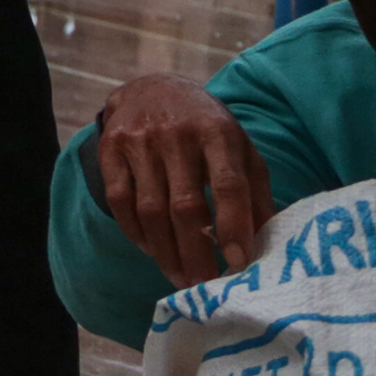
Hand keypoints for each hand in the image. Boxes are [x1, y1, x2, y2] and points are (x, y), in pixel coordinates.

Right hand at [94, 76, 270, 285]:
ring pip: (150, 210)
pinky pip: (119, 200)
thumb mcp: (241, 150)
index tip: (238, 263)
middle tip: (203, 287)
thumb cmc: (208, 130)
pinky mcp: (110, 147)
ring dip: (165, 252)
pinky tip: (151, 248)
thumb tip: (265, 245)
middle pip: (185, 206)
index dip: (234, 226)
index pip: (228, 184)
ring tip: (179, 277)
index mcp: (218, 132)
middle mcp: (176, 134)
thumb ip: (255, 194)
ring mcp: (139, 140)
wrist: (153, 88)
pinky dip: (134, 232)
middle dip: (196, 254)